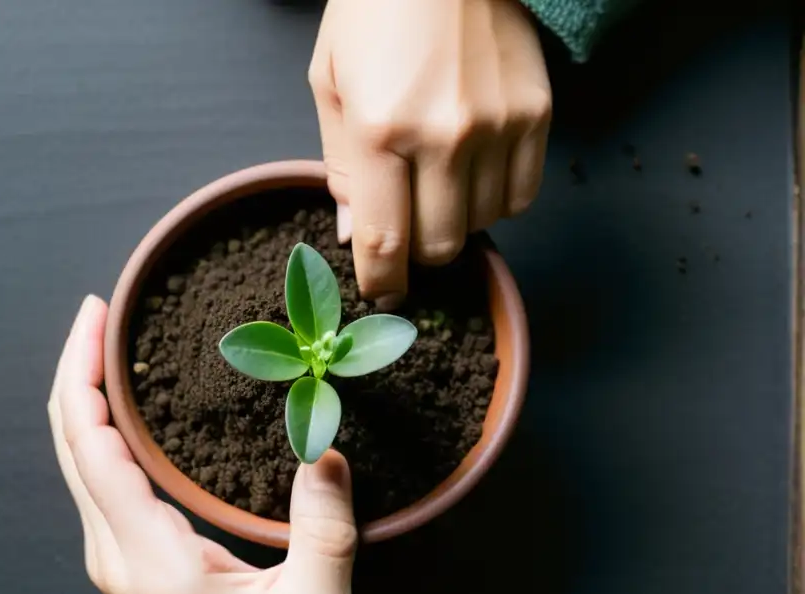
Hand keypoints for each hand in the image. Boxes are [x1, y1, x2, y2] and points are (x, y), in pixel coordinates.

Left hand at [48, 296, 358, 593]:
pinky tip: (123, 403)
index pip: (93, 449)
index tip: (97, 317)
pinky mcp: (122, 562)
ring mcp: (111, 559)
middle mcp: (114, 553)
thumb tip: (327, 447)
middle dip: (76, 370)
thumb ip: (327, 529)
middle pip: (70, 443)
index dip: (85, 376)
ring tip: (108, 341)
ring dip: (84, 396)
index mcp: (150, 559)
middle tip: (100, 310)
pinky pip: (94, 478)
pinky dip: (99, 428)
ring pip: (76, 459)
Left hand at [309, 0, 550, 306]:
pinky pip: (521, 197)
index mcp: (380, 130)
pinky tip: (473, 171)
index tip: (382, 291)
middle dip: (417, 250)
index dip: (382, 280)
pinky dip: (494, 201)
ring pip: (481, 226)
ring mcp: (497, 127)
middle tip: (407, 224)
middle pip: (440, 246)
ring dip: (456, 221)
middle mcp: (444, 136)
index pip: (386, 241)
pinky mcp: (537, 115)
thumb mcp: (331, 83)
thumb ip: (340, 167)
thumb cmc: (375, 11)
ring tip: (438, 181)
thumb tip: (356, 234)